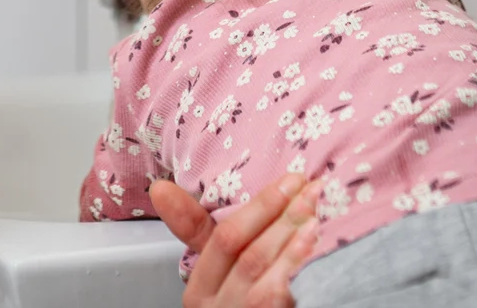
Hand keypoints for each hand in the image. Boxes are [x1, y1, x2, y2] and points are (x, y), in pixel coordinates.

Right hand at [152, 174, 319, 307]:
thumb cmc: (236, 301)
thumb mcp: (215, 270)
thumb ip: (195, 229)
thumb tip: (160, 188)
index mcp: (200, 290)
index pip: (224, 240)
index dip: (259, 207)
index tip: (290, 181)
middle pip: (248, 257)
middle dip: (281, 219)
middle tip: (310, 191)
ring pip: (264, 282)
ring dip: (291, 247)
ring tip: (314, 219)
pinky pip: (279, 304)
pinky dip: (298, 277)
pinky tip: (315, 257)